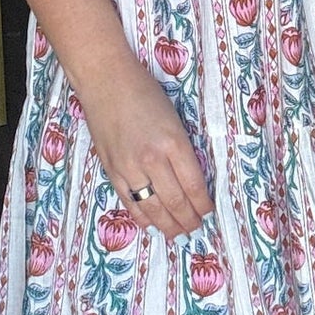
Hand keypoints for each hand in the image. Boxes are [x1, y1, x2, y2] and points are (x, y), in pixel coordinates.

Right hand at [76, 59, 213, 241]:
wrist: (106, 80)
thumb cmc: (145, 92)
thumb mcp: (174, 118)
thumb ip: (181, 150)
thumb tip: (190, 181)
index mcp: (173, 143)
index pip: (194, 186)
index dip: (203, 205)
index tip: (209, 213)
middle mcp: (152, 160)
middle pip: (176, 202)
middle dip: (189, 220)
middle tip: (196, 229)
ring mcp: (129, 168)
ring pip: (152, 208)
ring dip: (168, 225)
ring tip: (178, 234)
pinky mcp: (111, 170)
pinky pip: (129, 202)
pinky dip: (142, 217)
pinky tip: (152, 224)